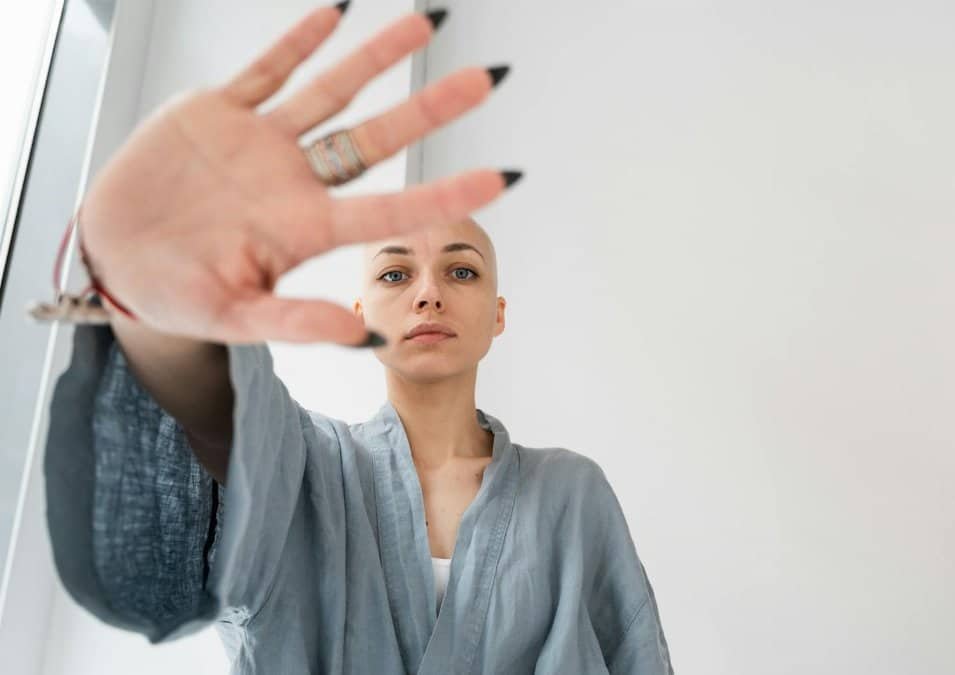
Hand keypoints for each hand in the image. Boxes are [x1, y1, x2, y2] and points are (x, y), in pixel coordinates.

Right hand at [78, 5, 515, 346]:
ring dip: (375, 58)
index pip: (390, 208)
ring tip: (426, 22)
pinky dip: (297, 42)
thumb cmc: (177, 295)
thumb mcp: (235, 317)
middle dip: (429, 109)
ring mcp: (260, 143)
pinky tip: (336, 12)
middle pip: (376, 138)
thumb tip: (366, 337)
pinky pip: (265, 71)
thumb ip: (296, 324)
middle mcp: (294, 180)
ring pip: (330, 92)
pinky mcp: (218, 113)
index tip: (502, 178)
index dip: (445, 194)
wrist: (113, 257)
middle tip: (485, 80)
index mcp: (305, 230)